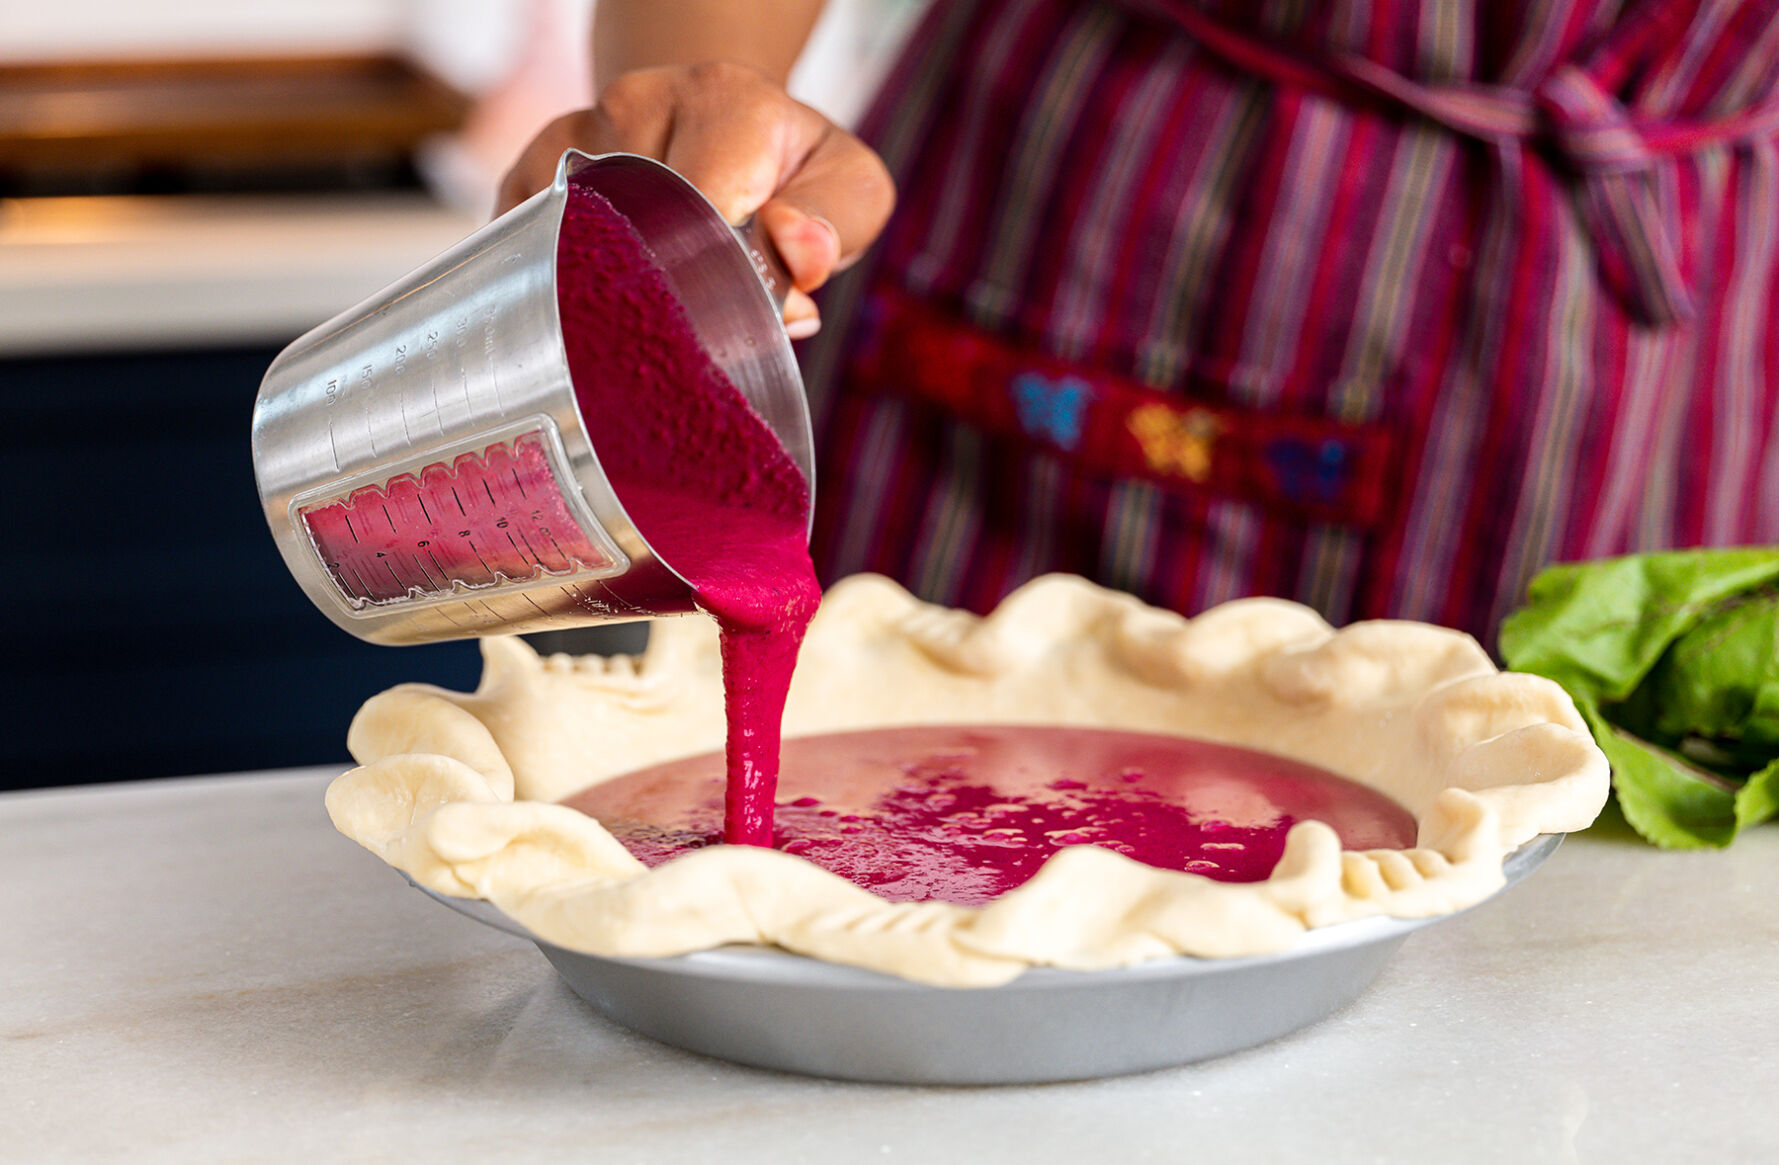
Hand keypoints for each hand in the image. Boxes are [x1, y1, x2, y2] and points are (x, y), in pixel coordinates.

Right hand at [497, 61, 894, 337]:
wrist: (717, 126)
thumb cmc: (787, 171)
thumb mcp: (846, 186)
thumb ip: (836, 220)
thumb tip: (797, 254)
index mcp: (724, 101)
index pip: (703, 207)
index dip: (716, 278)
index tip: (732, 319)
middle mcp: (639, 102)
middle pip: (634, 231)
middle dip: (667, 295)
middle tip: (693, 330)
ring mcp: (575, 134)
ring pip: (576, 245)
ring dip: (616, 292)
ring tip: (654, 307)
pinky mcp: (530, 170)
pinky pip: (532, 248)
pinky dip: (566, 287)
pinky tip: (604, 295)